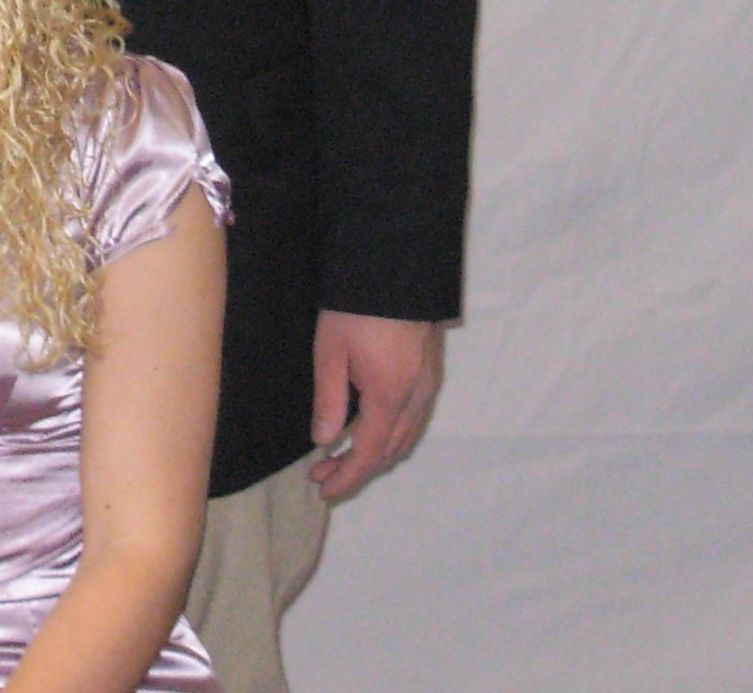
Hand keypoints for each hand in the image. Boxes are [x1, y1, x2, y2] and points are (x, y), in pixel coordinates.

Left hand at [307, 312, 440, 501]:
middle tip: (322, 473)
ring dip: (375, 452)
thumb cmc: (356, 305)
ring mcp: (429, 383)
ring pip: (405, 435)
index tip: (323, 490)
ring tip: (339, 456)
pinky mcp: (431, 368)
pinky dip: (390, 433)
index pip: (369, 453)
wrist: (396, 262)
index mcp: (391, 396)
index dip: (347, 476)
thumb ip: (329, 399)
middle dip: (357, 468)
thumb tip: (324, 441)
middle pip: (390, 449)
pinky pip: (413, 417)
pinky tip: (368, 427)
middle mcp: (417, 396)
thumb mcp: (330, 350)